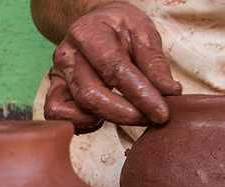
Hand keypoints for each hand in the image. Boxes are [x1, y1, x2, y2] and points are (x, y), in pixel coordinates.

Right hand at [44, 1, 181, 133]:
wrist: (96, 23)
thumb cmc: (120, 28)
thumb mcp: (143, 33)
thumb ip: (155, 63)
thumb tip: (169, 93)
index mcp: (88, 34)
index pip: (115, 70)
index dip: (140, 95)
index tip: (162, 113)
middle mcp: (67, 55)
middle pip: (91, 96)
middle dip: (125, 114)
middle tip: (151, 118)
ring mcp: (57, 76)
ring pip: (74, 110)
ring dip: (105, 120)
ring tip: (129, 114)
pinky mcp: (55, 92)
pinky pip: (61, 116)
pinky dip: (83, 124)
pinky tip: (103, 117)